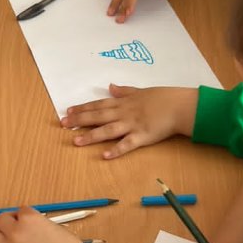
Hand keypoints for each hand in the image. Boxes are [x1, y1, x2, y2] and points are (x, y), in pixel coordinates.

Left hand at [0, 208, 89, 242]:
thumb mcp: (52, 225)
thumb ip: (35, 222)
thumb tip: (23, 223)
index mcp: (29, 218)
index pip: (19, 210)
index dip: (23, 216)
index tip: (29, 223)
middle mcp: (16, 231)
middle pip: (0, 220)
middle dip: (8, 223)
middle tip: (16, 229)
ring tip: (6, 240)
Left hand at [61, 84, 198, 157]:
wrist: (180, 106)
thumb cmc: (163, 97)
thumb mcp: (141, 91)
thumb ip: (125, 91)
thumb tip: (111, 87)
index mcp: (124, 102)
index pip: (99, 105)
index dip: (83, 108)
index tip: (68, 111)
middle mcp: (124, 113)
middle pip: (98, 116)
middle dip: (79, 120)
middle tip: (63, 125)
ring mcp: (133, 125)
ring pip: (108, 130)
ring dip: (91, 136)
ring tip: (76, 141)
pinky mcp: (143, 137)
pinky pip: (127, 144)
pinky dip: (116, 150)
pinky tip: (104, 155)